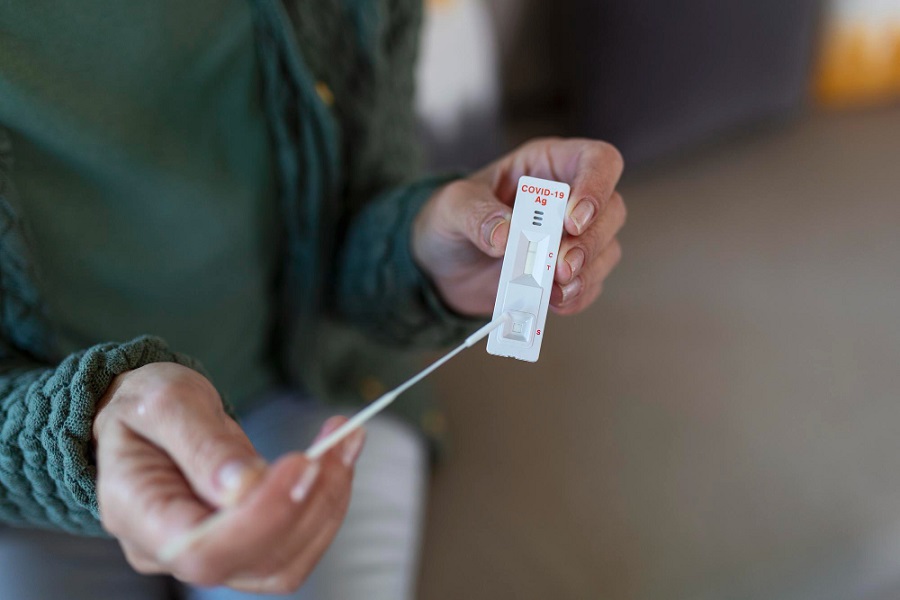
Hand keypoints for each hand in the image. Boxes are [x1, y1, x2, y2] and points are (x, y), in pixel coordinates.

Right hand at [93, 363, 364, 593]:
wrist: (144, 419)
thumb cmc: (143, 407)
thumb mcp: (164, 403)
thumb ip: (201, 444)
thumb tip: (245, 486)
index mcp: (140, 514)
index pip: (202, 551)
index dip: (261, 518)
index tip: (300, 462)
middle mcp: (172, 551)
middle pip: (254, 560)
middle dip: (309, 502)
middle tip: (337, 440)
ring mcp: (213, 553)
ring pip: (286, 560)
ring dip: (328, 501)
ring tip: (345, 441)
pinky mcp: (246, 543)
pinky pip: (296, 543)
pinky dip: (326, 500)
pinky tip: (336, 457)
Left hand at [413, 138, 625, 315]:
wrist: (441, 266)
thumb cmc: (450, 220)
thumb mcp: (452, 206)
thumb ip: (476, 214)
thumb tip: (507, 235)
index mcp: (548, 165)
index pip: (597, 160)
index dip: (596, 186)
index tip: (571, 220)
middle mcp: (569, 198)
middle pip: (611, 210)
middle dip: (590, 241)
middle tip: (561, 265)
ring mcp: (573, 238)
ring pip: (607, 249)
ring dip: (588, 272)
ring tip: (555, 288)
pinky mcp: (567, 273)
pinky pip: (590, 284)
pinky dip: (577, 296)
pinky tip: (554, 302)